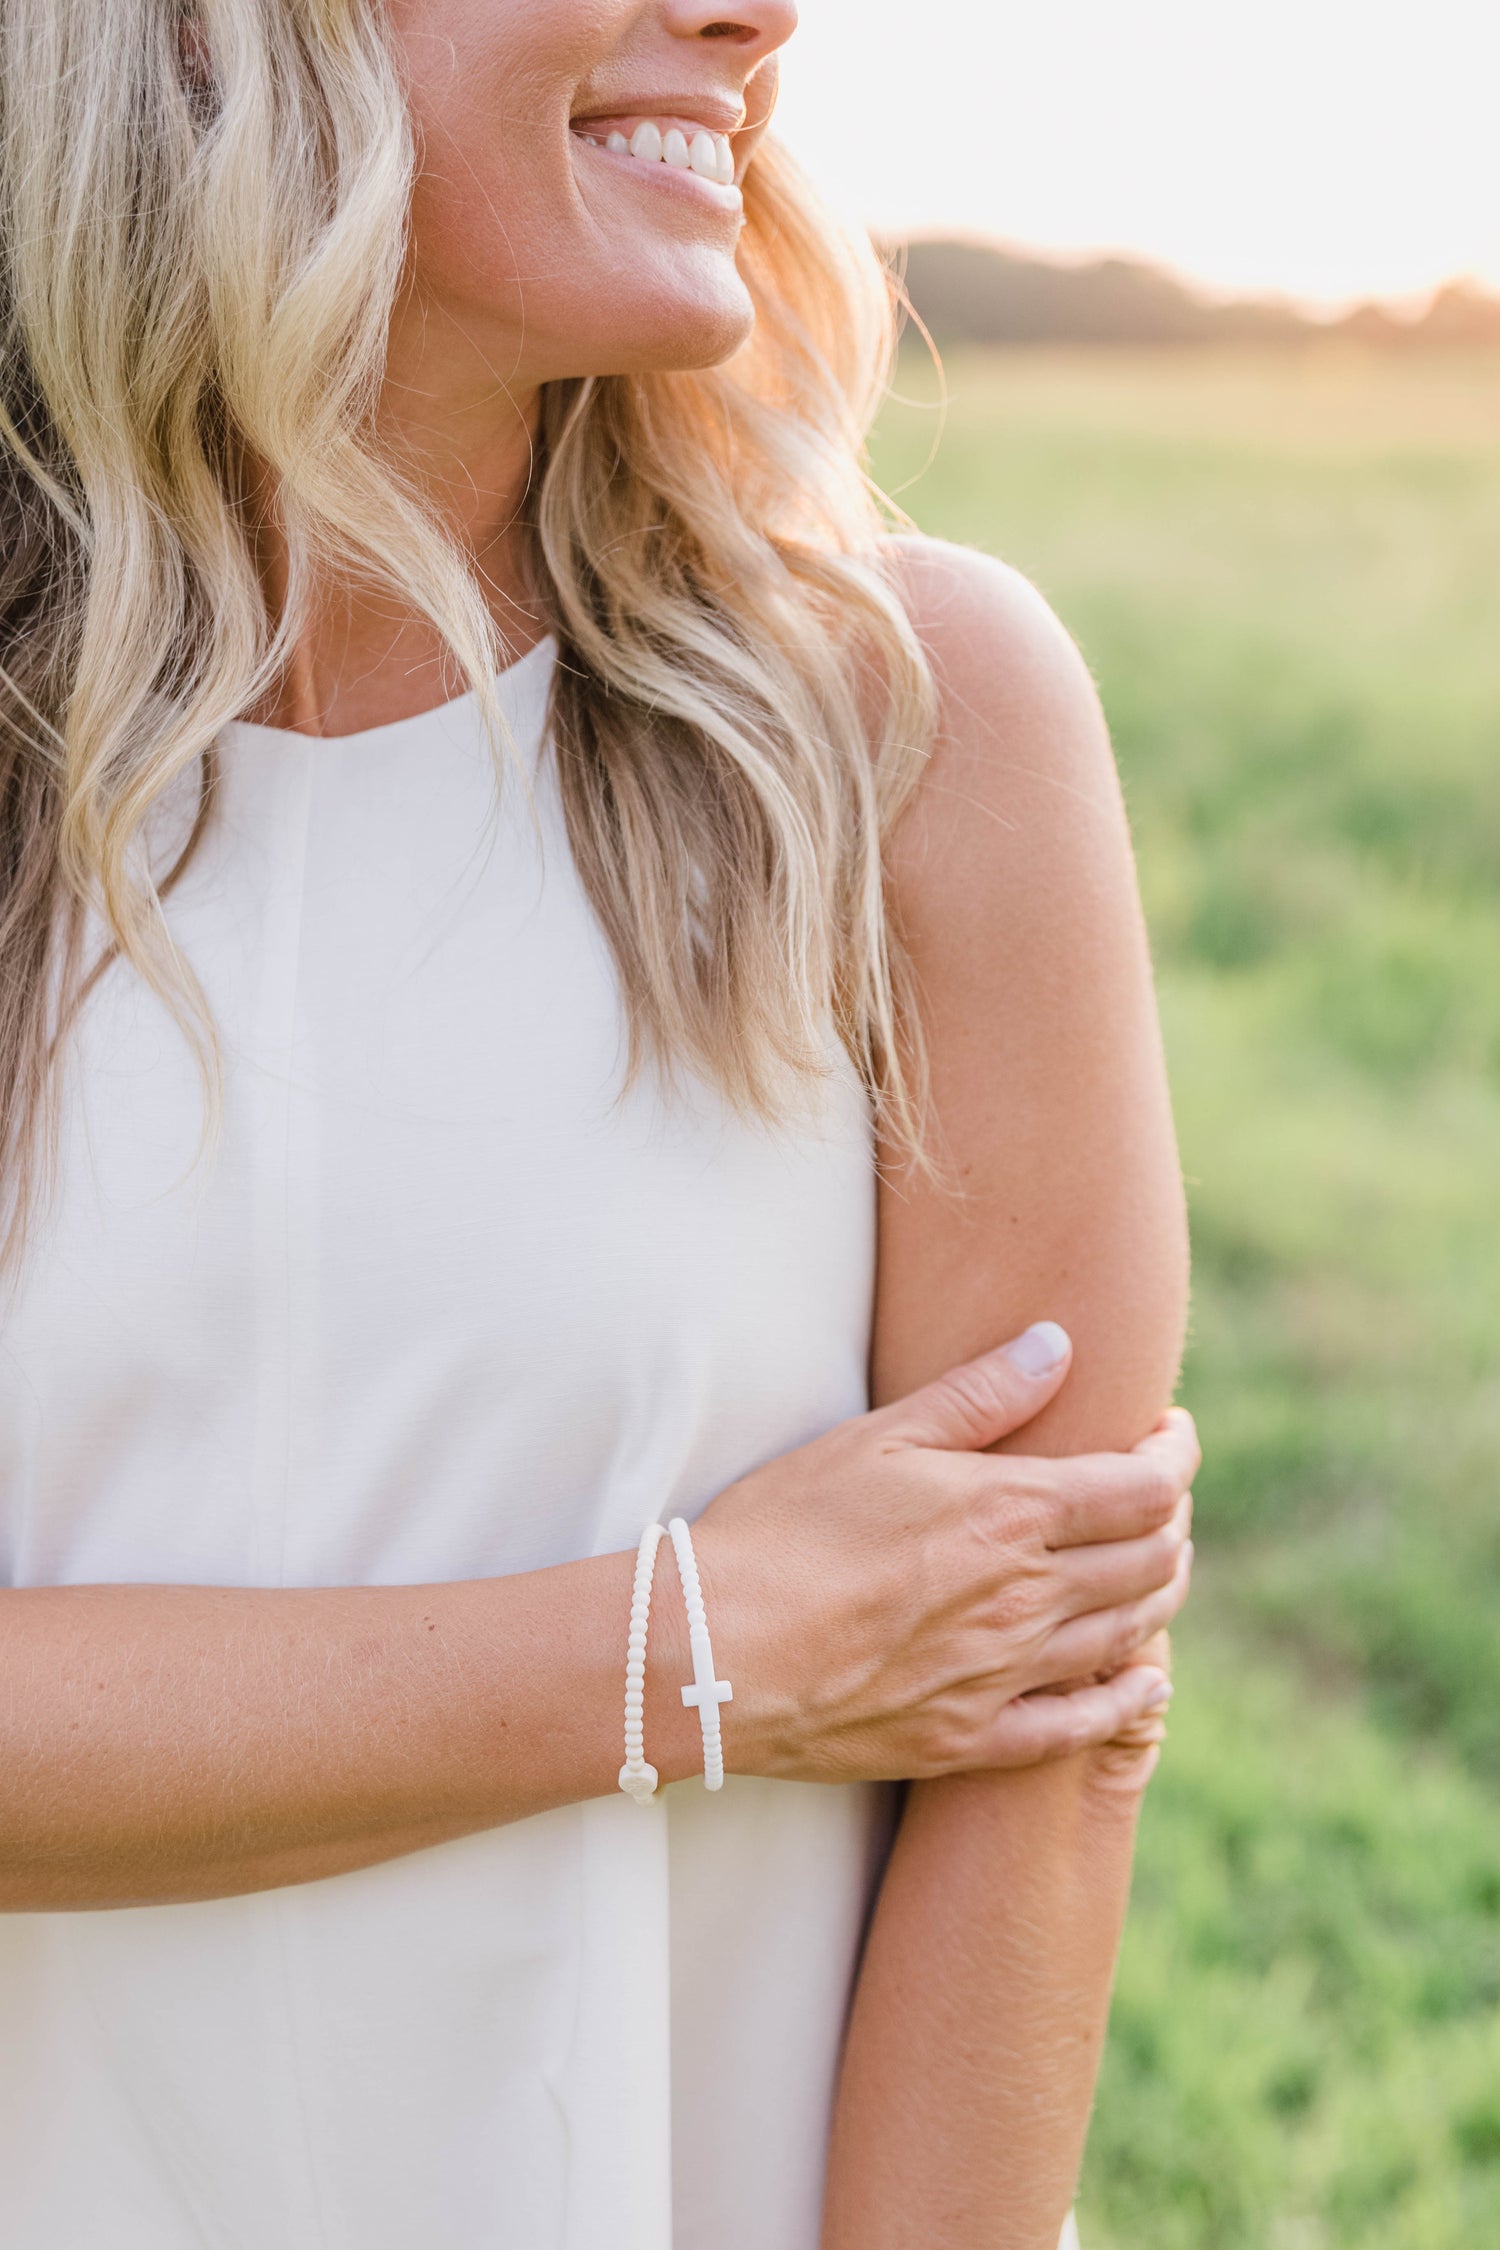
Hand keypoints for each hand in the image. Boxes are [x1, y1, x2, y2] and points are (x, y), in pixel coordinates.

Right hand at [690, 1325, 1197, 1784]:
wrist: (713, 1653)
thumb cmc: (782, 1529)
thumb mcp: (877, 1438)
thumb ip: (979, 1393)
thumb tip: (1059, 1345)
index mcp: (1012, 1513)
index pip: (1145, 1486)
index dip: (1175, 1455)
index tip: (1169, 1433)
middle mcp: (1028, 1597)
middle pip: (1152, 1560)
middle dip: (1173, 1521)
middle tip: (1159, 1497)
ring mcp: (1004, 1675)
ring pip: (1129, 1635)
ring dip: (1161, 1595)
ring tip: (1160, 1566)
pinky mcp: (971, 1738)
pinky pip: (1081, 1724)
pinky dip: (1129, 1699)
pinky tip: (1147, 1682)